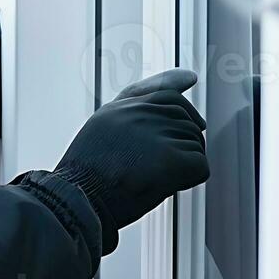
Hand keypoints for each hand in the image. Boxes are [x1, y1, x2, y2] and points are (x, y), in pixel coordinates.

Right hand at [54, 69, 208, 249]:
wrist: (79, 200)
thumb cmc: (85, 178)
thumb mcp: (98, 132)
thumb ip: (124, 113)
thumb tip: (160, 94)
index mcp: (120, 110)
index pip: (160, 90)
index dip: (176, 84)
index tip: (190, 78)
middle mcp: (139, 114)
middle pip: (184, 118)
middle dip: (184, 141)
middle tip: (169, 165)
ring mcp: (157, 133)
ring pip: (193, 143)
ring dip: (184, 164)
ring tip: (155, 180)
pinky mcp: (172, 157)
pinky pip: (200, 165)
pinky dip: (190, 180)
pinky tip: (168, 186)